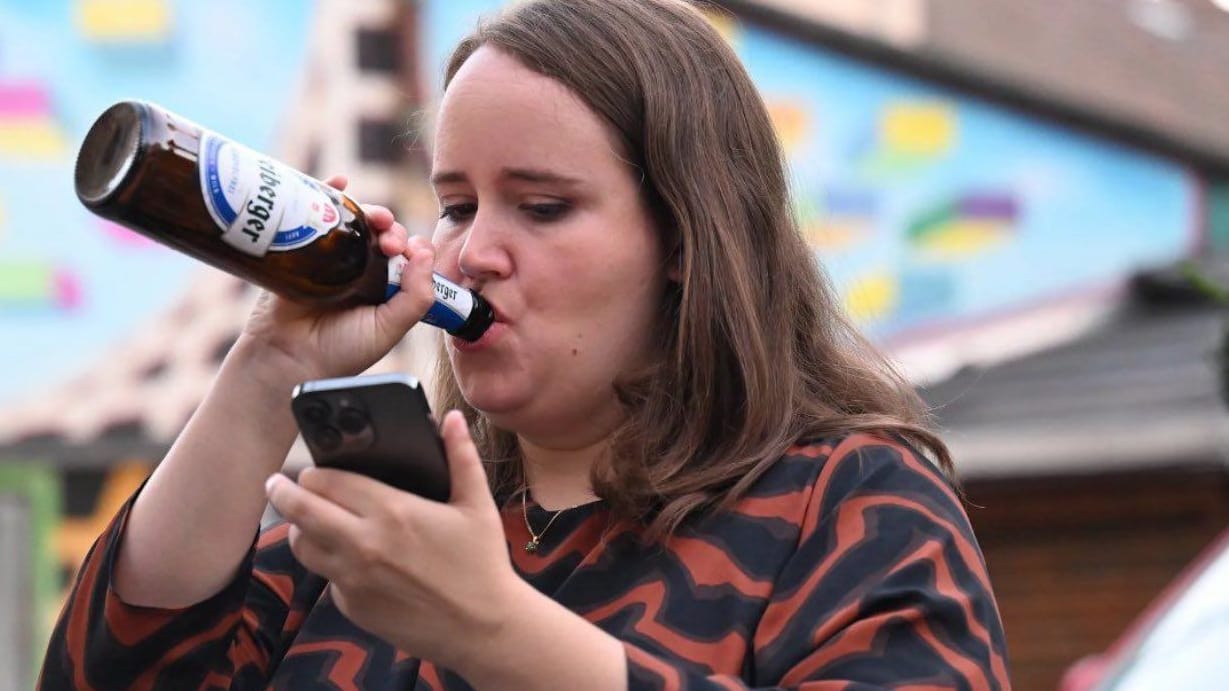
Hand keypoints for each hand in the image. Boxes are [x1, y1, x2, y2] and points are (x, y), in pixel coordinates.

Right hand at [240, 174, 437, 379]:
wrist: (286, 360)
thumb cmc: (339, 352)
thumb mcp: (389, 329)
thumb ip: (416, 297)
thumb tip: (424, 251)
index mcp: (385, 288)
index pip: (406, 255)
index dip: (412, 247)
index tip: (409, 252)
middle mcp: (360, 270)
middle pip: (381, 233)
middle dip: (391, 229)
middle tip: (388, 241)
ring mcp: (330, 258)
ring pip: (354, 221)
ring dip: (368, 210)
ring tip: (373, 218)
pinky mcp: (301, 249)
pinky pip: (316, 214)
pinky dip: (329, 192)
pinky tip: (339, 182)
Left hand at [264, 411, 522, 669]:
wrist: (483, 628)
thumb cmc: (482, 563)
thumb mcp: (476, 505)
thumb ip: (461, 456)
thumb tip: (451, 418)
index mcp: (391, 511)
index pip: (328, 481)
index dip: (314, 472)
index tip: (310, 469)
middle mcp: (363, 544)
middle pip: (300, 511)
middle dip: (284, 493)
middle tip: (277, 485)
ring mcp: (353, 579)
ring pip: (302, 547)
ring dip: (299, 530)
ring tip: (307, 522)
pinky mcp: (353, 607)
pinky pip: (327, 579)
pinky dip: (330, 566)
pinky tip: (349, 560)